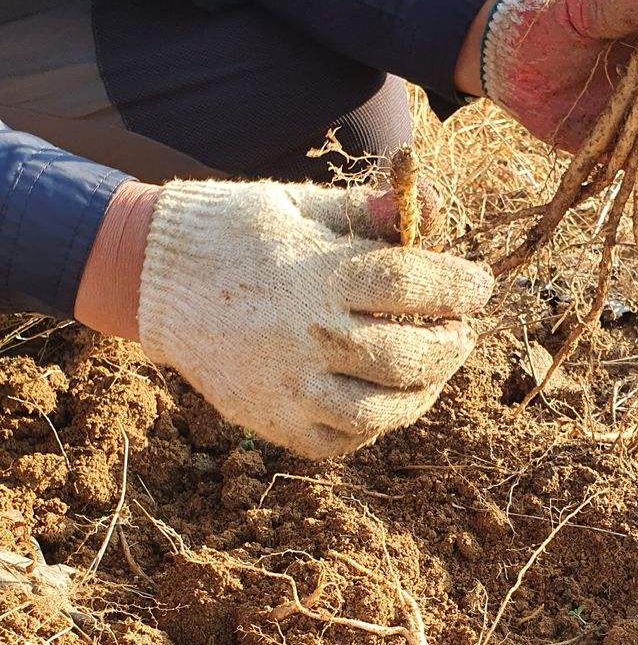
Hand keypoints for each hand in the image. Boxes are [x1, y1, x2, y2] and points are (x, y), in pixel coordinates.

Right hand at [128, 177, 490, 458]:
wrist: (151, 279)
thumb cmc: (233, 232)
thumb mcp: (299, 205)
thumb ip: (367, 212)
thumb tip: (432, 203)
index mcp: (316, 275)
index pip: (413, 283)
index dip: (459, 285)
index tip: (479, 285)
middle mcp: (306, 338)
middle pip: (409, 355)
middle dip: (450, 345)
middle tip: (459, 332)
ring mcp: (288, 389)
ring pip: (383, 411)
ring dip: (423, 393)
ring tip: (432, 370)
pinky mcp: (271, 422)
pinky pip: (341, 441)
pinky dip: (374, 424)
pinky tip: (383, 397)